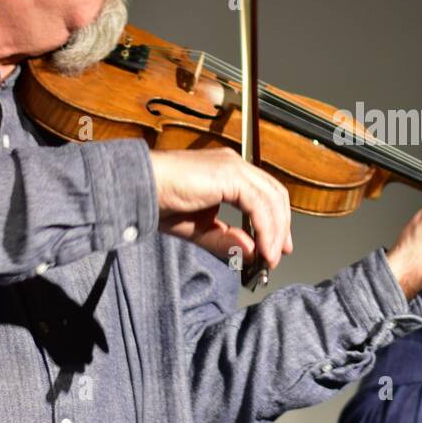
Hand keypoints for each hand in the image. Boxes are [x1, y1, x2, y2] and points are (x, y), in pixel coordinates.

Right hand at [148, 147, 292, 268]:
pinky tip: (261, 249)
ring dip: (274, 232)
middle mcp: (234, 164)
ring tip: (269, 258)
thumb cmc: (161, 203)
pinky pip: (259, 204)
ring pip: (271, 199)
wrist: (140, 189)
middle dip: (281, 227)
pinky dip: (265, 229)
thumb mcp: (200, 230)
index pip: (265, 193)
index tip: (276, 246)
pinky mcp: (230, 174)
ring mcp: (234, 166)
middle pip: (275, 194)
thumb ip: (227, 241)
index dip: (276, 220)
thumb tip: (253, 253)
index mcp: (229, 171)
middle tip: (277, 255)